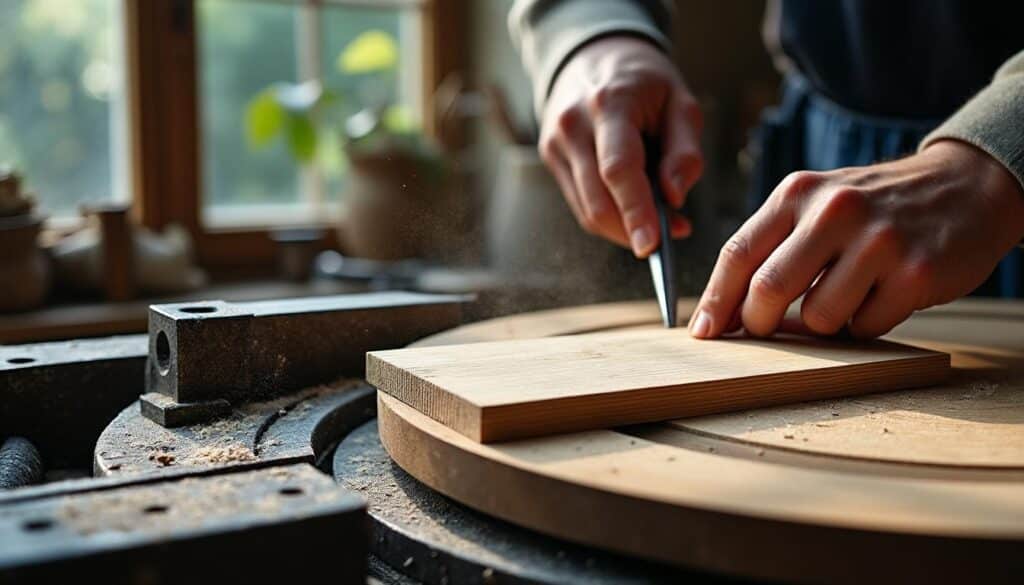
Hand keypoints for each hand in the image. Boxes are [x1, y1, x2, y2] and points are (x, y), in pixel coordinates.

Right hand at [539, 36, 703, 256]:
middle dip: (631, 231)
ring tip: (656, 224)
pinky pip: (581, 203)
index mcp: (609, 103)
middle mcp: (573, 125)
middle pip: (598, 200)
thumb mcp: (681, 102)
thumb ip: (685, 151)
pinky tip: (633, 211)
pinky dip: (610, 217)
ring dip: (622, 229)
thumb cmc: (644, 83)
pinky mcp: (551, 157)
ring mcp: (555, 143)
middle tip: (666, 240)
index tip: (653, 246)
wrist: (593, 55)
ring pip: (587, 210)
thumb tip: (674, 198)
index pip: (619, 169)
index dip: (635, 212)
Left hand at [690, 140, 1023, 338]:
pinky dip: (864, 324)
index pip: (738, 253)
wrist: (967, 186)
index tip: (702, 333)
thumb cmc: (874, 208)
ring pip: (816, 318)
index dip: (715, 300)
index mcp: (798, 193)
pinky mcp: (914, 272)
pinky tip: (882, 294)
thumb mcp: (818, 204)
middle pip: (767, 290)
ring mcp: (877, 241)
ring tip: (844, 296)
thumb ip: (774, 246)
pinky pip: (864, 327)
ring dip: (821, 324)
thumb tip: (726, 312)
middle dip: (757, 323)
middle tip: (764, 332)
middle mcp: (834, 211)